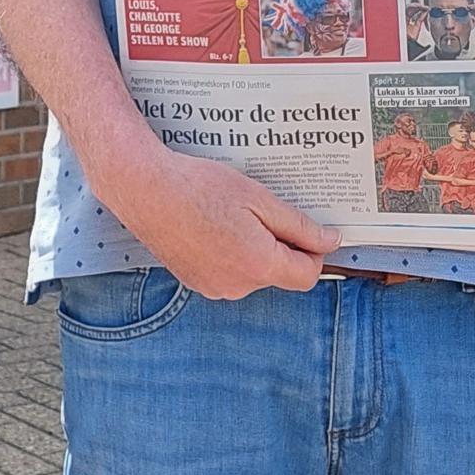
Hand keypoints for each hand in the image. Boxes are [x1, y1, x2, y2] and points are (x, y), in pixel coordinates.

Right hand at [91, 150, 337, 300]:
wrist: (144, 188)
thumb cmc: (199, 187)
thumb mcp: (258, 197)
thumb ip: (298, 225)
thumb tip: (329, 241)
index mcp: (259, 264)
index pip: (308, 274)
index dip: (314, 250)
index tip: (306, 227)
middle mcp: (238, 285)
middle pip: (279, 273)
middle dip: (279, 247)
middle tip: (259, 211)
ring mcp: (214, 287)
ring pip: (253, 274)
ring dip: (253, 252)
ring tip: (230, 216)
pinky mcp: (195, 282)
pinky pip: (228, 274)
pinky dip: (229, 255)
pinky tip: (212, 227)